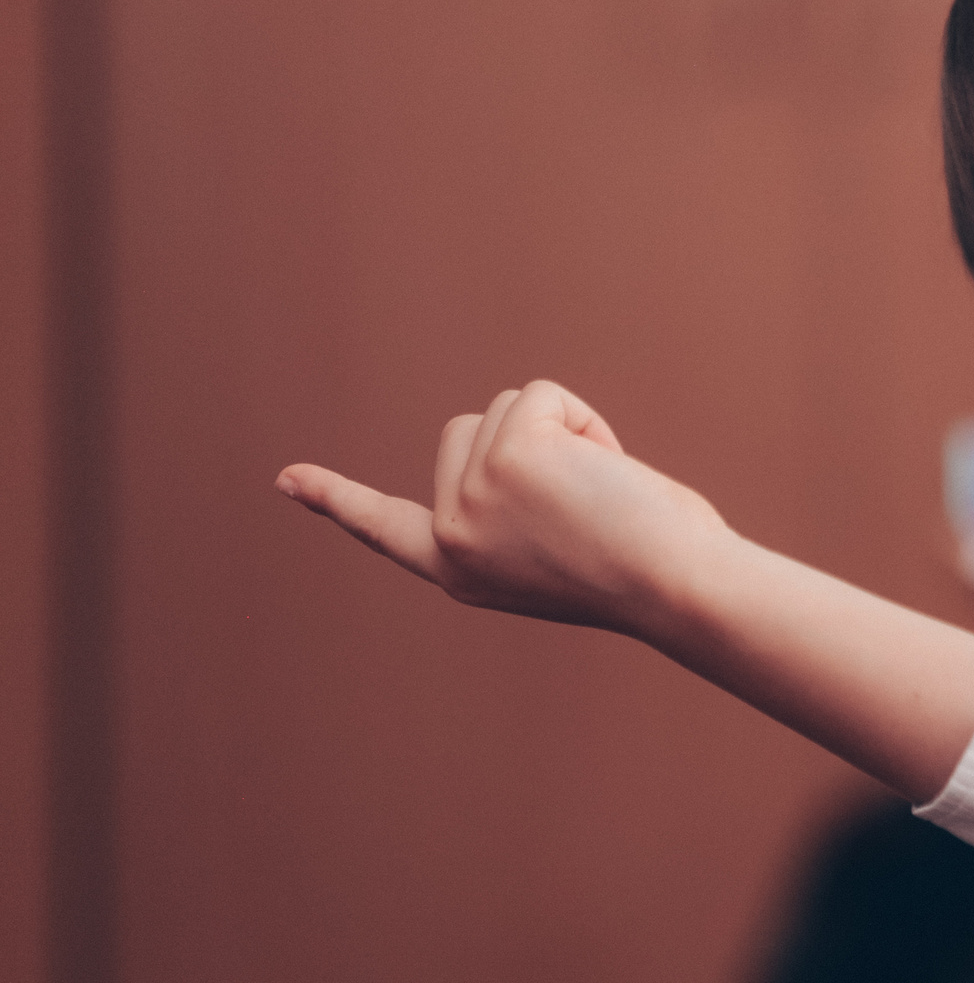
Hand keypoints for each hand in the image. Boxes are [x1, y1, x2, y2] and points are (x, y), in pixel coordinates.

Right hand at [277, 380, 729, 638]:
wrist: (677, 587)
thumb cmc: (650, 570)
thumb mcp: (564, 549)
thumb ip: (521, 514)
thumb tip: (533, 466)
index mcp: (462, 570)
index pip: (386, 530)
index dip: (338, 501)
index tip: (286, 479)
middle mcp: (452, 537)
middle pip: (469, 430)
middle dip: (531, 441)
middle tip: (588, 504)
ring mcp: (471, 496)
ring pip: (507, 407)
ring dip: (564, 431)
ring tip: (602, 494)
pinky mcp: (508, 457)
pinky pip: (543, 394)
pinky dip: (583, 419)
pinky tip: (609, 473)